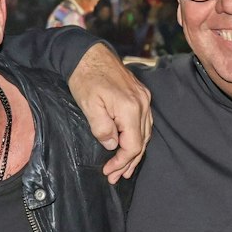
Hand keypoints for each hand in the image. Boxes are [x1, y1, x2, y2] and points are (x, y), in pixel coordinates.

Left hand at [67, 44, 152, 182]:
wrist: (89, 54)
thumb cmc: (86, 78)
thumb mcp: (89, 106)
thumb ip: (102, 129)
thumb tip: (112, 145)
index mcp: (130, 108)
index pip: (133, 145)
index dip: (121, 162)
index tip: (108, 171)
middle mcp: (142, 104)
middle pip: (142, 142)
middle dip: (128, 162)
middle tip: (115, 177)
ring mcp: (143, 98)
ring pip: (145, 133)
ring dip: (134, 152)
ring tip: (124, 169)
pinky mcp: (140, 95)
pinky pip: (144, 123)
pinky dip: (137, 138)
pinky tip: (129, 146)